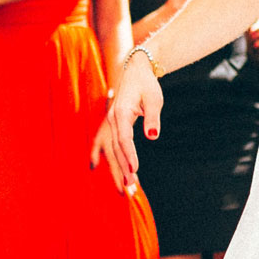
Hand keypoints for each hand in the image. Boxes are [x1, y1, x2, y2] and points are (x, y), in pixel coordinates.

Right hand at [92, 53, 162, 191]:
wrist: (136, 70)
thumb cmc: (146, 84)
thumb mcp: (154, 99)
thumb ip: (153, 118)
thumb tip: (153, 136)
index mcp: (121, 112)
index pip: (125, 138)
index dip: (129, 154)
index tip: (135, 169)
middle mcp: (112, 119)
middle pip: (117, 147)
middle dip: (123, 168)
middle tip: (129, 187)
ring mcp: (111, 121)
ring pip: (113, 148)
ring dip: (119, 166)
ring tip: (126, 185)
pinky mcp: (113, 123)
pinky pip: (111, 142)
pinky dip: (109, 155)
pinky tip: (105, 166)